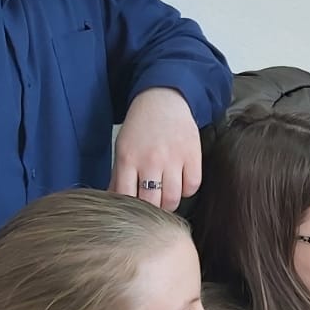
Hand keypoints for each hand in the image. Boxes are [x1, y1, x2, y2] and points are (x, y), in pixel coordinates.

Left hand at [110, 87, 201, 210]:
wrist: (163, 100)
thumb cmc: (141, 127)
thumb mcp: (123, 149)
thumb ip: (119, 177)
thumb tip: (116, 203)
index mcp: (128, 159)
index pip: (127, 197)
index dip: (131, 209)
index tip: (134, 209)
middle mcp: (150, 160)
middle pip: (152, 203)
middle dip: (151, 209)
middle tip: (152, 203)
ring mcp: (173, 158)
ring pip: (173, 198)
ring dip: (169, 203)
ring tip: (166, 196)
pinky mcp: (193, 155)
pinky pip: (192, 186)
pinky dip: (187, 190)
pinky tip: (180, 183)